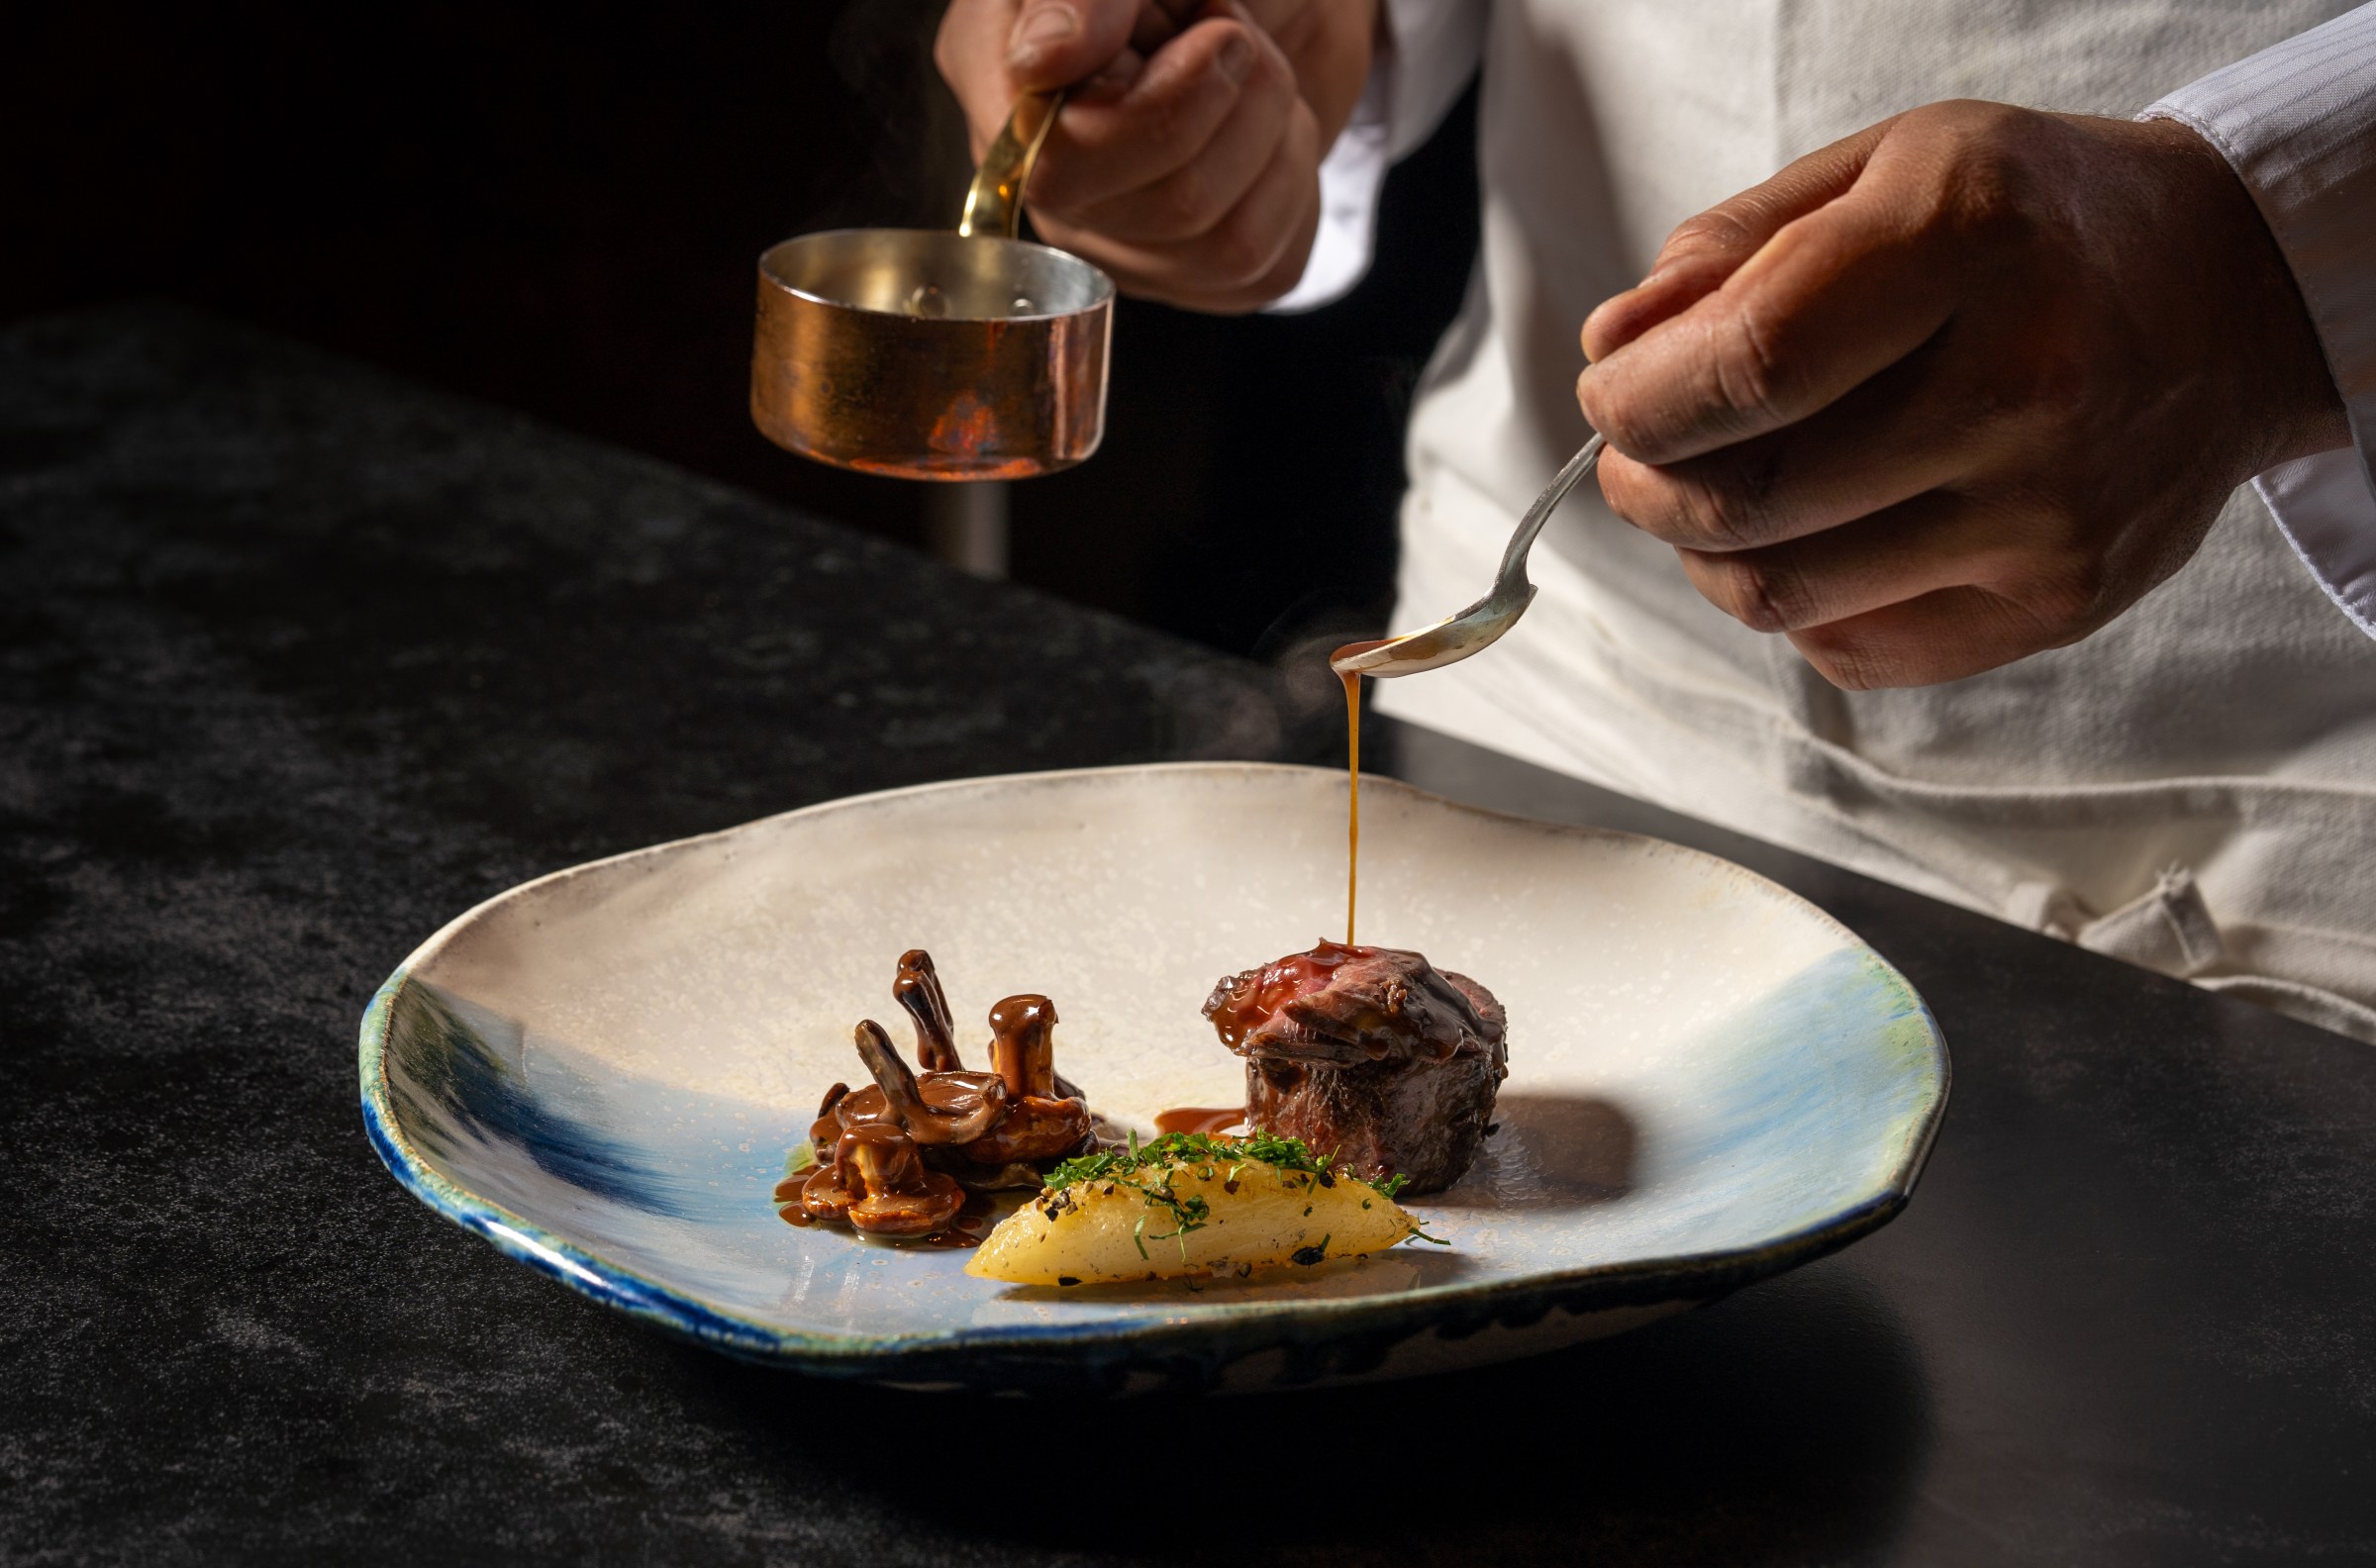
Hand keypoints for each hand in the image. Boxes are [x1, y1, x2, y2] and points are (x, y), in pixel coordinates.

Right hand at [935, 0, 1374, 311]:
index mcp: (1002, 82)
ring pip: (1225, 245)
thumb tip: (1041, 63)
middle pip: (1163, 209)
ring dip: (1272, 136)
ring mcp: (1114, 241)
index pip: (1059, 167)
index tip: (1217, 33)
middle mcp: (1045, 180)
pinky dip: (1292, 183)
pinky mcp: (1192, 276)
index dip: (1159, 116)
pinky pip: (1263, 265)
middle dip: (1235, 106)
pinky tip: (1266, 136)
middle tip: (1235, 35)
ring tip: (1254, 76)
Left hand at [1575, 101, 2351, 688]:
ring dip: (1703, 553)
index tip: (1615, 395)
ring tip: (1717, 491)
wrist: (2233, 298)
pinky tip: (1820, 533)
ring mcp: (2046, 513)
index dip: (1641, 401)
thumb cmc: (2031, 223)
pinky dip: (1795, 603)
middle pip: (1745, 499)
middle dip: (1646, 484)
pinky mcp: (2056, 603)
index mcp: (1968, 239)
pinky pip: (1849, 647)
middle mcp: (2021, 384)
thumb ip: (1732, 249)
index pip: (1748, 366)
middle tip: (1642, 454)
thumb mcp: (1888, 167)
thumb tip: (1614, 345)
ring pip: (1779, 593)